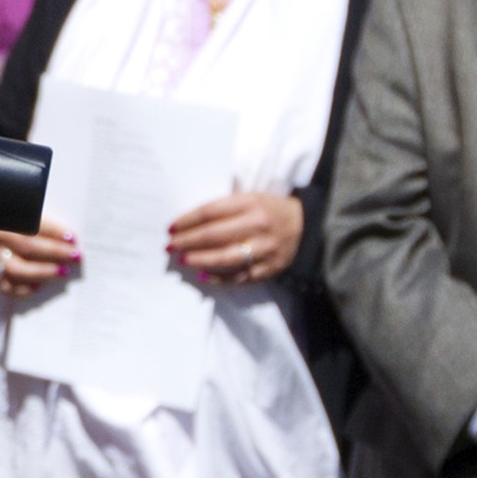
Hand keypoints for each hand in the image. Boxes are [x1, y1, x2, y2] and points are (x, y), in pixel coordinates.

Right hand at [0, 219, 80, 296]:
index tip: (72, 238)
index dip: (53, 231)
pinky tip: (39, 286)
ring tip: (63, 271)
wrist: (1, 230)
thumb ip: (49, 222)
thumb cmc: (29, 222)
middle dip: (55, 252)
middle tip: (75, 256)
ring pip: (16, 269)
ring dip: (43, 271)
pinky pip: (7, 286)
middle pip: (27, 246)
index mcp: (10, 217)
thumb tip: (70, 237)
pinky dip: (23, 289)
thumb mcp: (37, 214)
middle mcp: (0, 237)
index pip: (32, 224)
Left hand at [168, 192, 301, 286]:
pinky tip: (202, 275)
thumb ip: (224, 209)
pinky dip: (219, 278)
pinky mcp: (269, 268)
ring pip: (226, 258)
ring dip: (200, 260)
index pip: (211, 212)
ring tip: (183, 260)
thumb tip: (188, 225)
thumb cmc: (269, 210)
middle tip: (171, 246)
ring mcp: (264, 249)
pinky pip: (239, 277)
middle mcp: (258, 226)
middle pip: (215, 235)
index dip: (187, 221)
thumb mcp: (250, 199)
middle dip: (188, 241)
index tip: (171, 227)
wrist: (305, 227)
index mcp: (251, 203)